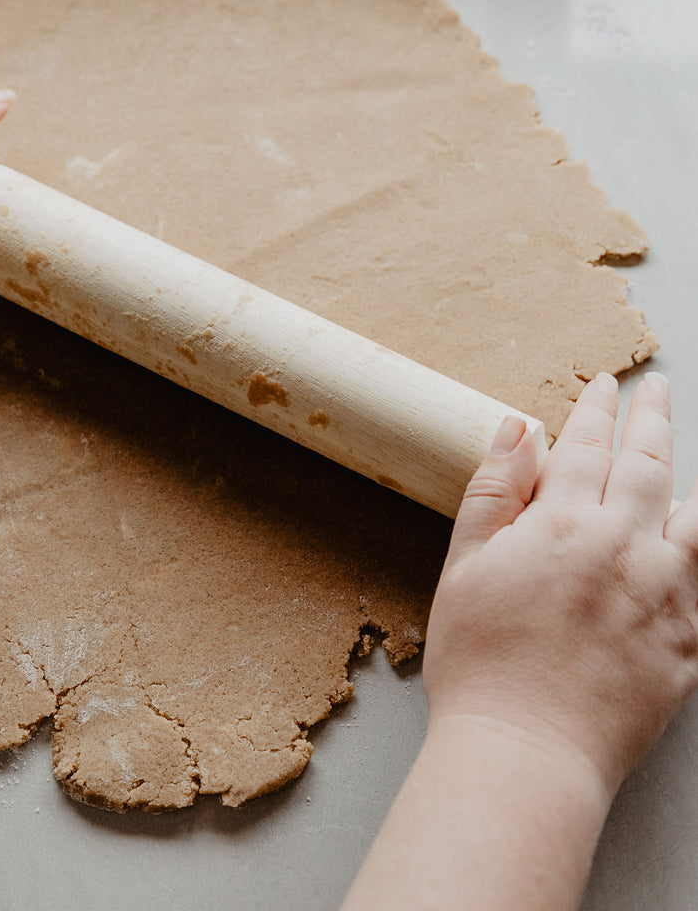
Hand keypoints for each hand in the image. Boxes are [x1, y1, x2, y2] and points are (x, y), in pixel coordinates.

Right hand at [424, 370, 697, 796]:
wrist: (524, 752)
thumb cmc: (480, 662)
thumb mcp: (464, 566)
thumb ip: (494, 491)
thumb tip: (516, 429)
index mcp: (565, 524)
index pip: (587, 447)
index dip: (596, 411)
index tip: (605, 387)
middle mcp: (625, 548)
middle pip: (648, 465)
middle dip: (652, 420)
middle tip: (657, 391)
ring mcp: (666, 594)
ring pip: (693, 516)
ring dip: (685, 477)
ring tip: (682, 457)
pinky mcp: (689, 641)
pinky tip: (697, 535)